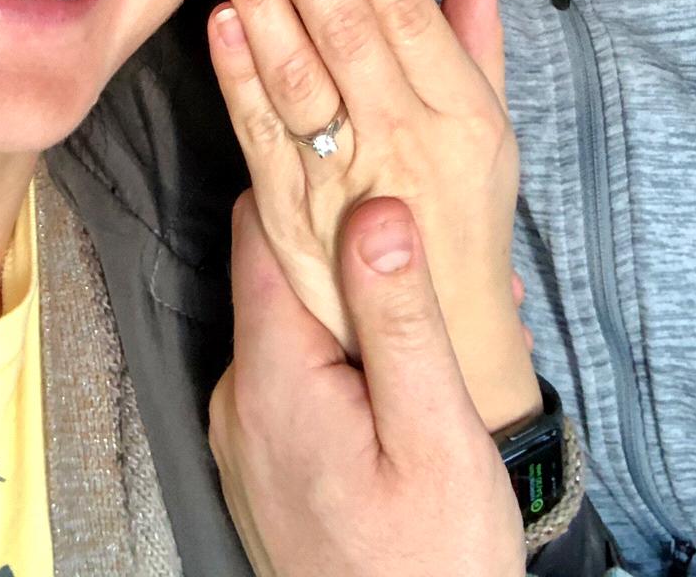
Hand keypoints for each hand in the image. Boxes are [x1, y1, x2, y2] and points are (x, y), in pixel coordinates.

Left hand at [209, 0, 537, 432]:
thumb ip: (477, 45)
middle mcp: (404, 148)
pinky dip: (236, 80)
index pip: (405, 17)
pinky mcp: (293, 224)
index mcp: (462, 121)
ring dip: (261, 0)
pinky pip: (261, 141)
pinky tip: (217, 25)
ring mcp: (342, 186)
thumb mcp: (497, 135)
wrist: (453, 362)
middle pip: (344, 35)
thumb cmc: (472, 230)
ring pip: (296, 78)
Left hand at [210, 192, 526, 576]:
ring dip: (367, 314)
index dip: (312, 182)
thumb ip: (399, 318)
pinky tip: (420, 380)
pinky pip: (301, 380)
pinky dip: (354, 364)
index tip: (370, 159)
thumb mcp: (434, 433)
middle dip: (361, 256)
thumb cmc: (433, 562)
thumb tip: (374, 207)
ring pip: (299, 328)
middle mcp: (239, 395)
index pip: (262, 229)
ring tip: (456, 325)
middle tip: (449, 267)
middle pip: (282, 275)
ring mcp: (246, 433)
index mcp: (270, 375)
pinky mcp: (268, 462)